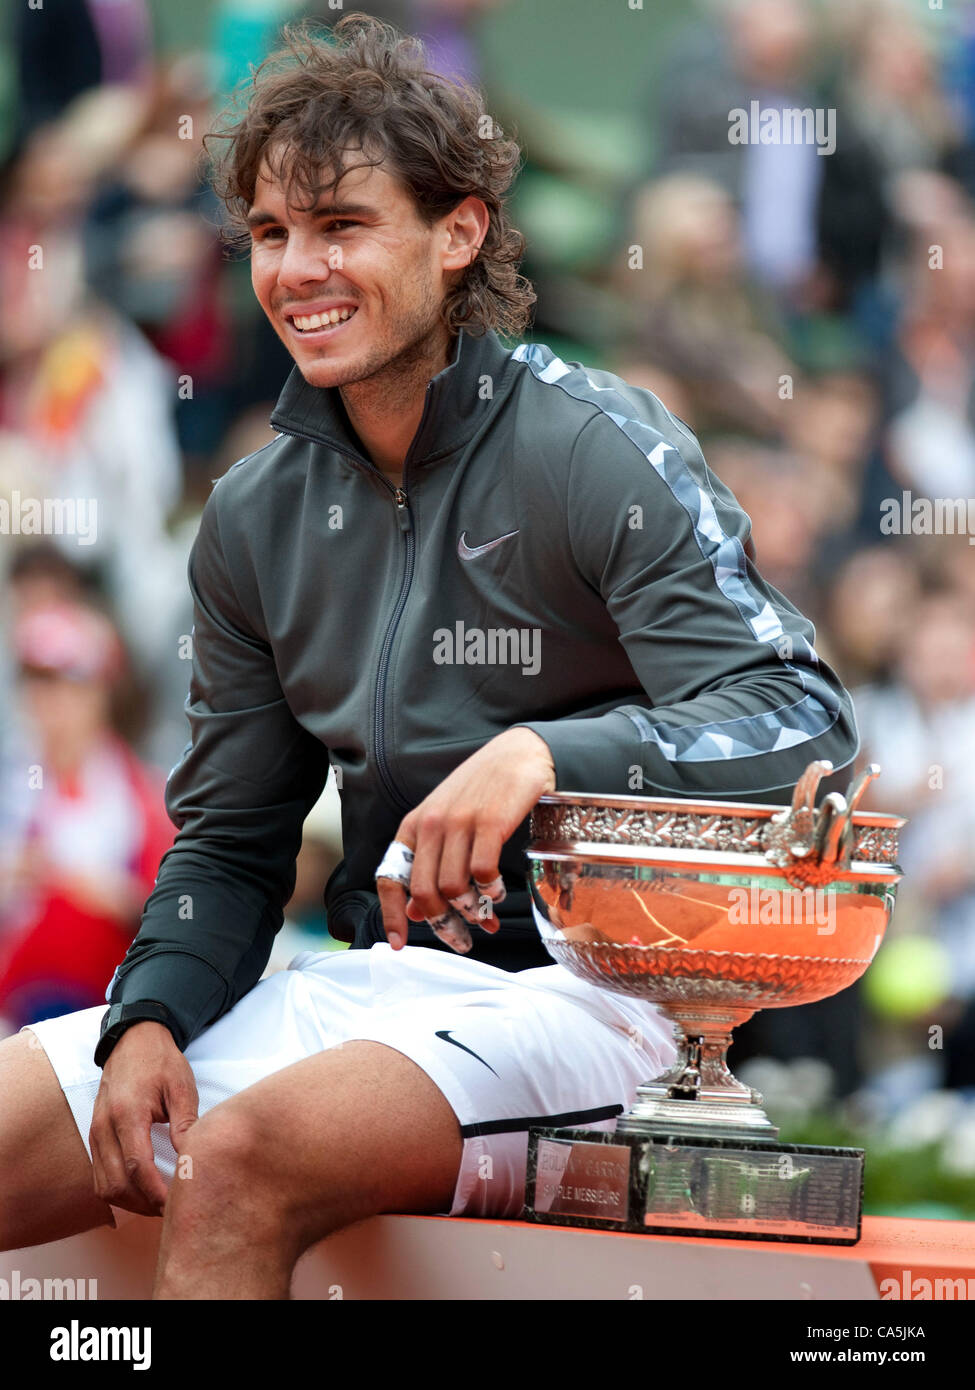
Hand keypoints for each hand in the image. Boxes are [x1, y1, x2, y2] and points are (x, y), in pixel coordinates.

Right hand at [89, 1022, 198, 1215]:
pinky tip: (142, 1192)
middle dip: (145, 1204)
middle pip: (117, 1185)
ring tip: (160, 1204)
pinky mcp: (94, 1137)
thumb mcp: (181, 1086)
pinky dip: (119, 1191)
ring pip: (104, 1187)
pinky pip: (100, 1177)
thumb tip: (193, 1160)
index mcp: (128, 1113)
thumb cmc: (160, 1061)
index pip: (137, 1167)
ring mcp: (95, 1133)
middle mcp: (104, 1127)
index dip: (156, 1193)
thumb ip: (186, 1123)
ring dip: (131, 1203)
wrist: (132, 1040)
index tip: (177, 1204)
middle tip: (173, 1209)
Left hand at [376, 727, 555, 951]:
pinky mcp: (489, 823)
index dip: (392, 914)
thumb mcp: (446, 822)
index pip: (391, 876)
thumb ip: (429, 862)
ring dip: (471, 910)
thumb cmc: (482, 790)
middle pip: (424, 891)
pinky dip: (490, 892)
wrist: (518, 753)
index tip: (398, 943)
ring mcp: (459, 822)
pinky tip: (497, 891)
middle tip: (462, 939)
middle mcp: (431, 824)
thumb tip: (415, 910)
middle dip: (443, 924)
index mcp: (414, 825)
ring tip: (487, 912)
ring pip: (453, 887)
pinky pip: (483, 873)